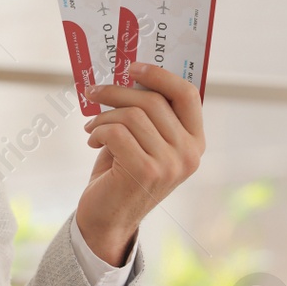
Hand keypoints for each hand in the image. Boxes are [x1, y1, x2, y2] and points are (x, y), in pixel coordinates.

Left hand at [74, 61, 204, 264]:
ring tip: (92, 127)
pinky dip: (98, 131)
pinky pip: (116, 132)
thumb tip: (127, 76)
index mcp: (195, 142)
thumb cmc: (122, 174)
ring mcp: (171, 164)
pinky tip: (91, 141)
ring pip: (131, 115)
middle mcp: (189, 153)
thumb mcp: (142, 142)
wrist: (107, 219)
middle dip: (116, 92)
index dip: (159, 75)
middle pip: (152, 101)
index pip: (188, 94)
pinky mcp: (146, 170)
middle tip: (93, 92)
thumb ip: (146, 115)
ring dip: (103, 116)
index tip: (131, 67)